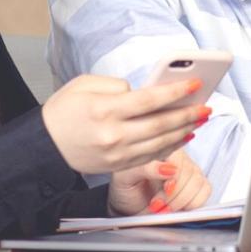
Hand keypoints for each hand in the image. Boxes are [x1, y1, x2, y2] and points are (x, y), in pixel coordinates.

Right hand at [41, 74, 210, 173]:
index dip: (175, 92)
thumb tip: (141, 92)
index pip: (149, 100)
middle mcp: (113, 134)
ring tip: (200, 120)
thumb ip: (116, 85)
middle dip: (187, 114)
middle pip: (160, 124)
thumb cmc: (62, 112)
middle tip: (206, 106)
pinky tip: (183, 137)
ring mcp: (117, 154)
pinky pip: (151, 156)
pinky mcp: (118, 166)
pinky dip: (170, 147)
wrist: (44, 147)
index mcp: (105, 110)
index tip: (194, 84)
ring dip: (183, 131)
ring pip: (160, 142)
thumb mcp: (84, 85)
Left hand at [108, 149, 212, 216]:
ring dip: (180, 201)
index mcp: (161, 148)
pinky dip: (192, 204)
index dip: (173, 178)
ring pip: (199, 183)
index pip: (179, 158)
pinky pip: (205, 191)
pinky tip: (177, 208)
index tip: (162, 193)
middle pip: (190, 173)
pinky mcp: (197, 185)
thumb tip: (168, 168)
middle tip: (156, 205)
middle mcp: (178, 157)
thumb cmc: (127, 188)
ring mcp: (190, 170)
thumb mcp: (126, 176)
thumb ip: (146, 168)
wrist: (128, 204)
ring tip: (163, 208)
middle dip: (173, 196)